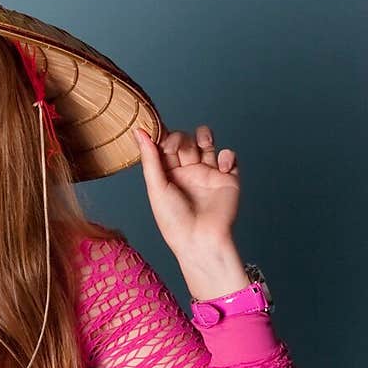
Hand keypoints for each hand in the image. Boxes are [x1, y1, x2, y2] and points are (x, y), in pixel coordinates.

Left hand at [133, 123, 239, 258]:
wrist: (201, 239)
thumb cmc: (174, 220)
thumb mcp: (156, 187)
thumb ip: (150, 159)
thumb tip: (139, 131)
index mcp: (168, 175)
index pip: (165, 146)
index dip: (163, 135)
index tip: (158, 128)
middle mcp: (188, 172)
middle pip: (185, 140)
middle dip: (181, 139)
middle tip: (177, 149)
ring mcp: (208, 174)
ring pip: (207, 143)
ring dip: (204, 136)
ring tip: (203, 142)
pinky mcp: (228, 179)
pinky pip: (229, 157)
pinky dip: (227, 155)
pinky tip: (221, 167)